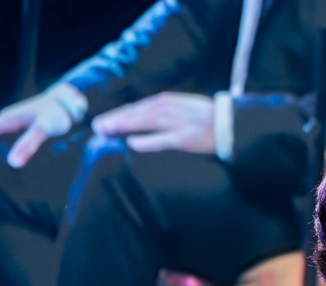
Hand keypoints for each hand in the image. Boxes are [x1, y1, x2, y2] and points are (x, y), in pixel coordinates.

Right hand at [0, 85, 82, 169]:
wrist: (73, 101)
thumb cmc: (59, 112)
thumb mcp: (44, 128)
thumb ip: (29, 144)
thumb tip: (12, 163)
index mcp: (7, 120)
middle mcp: (8, 121)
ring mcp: (17, 125)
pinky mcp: (27, 130)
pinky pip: (8, 142)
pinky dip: (2, 153)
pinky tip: (8, 167)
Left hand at [91, 92, 215, 154]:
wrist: (229, 121)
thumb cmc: (206, 117)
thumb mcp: (181, 108)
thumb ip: (163, 112)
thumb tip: (145, 118)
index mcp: (165, 101)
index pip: (136, 108)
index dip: (118, 115)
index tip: (102, 122)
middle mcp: (166, 109)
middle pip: (134, 114)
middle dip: (114, 120)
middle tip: (96, 127)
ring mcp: (174, 123)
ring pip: (142, 123)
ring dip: (122, 127)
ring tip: (106, 132)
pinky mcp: (183, 138)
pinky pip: (160, 140)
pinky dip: (145, 141)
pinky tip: (131, 143)